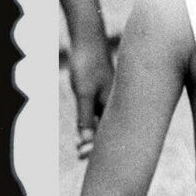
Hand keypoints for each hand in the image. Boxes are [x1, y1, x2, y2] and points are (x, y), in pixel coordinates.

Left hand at [68, 37, 114, 159]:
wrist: (88, 39)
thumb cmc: (87, 64)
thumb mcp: (84, 93)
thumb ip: (85, 118)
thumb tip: (86, 142)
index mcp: (114, 104)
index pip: (107, 133)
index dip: (94, 147)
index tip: (80, 155)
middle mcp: (115, 102)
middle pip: (108, 130)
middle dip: (95, 144)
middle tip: (80, 155)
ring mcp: (109, 96)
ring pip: (103, 121)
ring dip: (92, 134)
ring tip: (80, 147)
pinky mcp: (103, 91)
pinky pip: (99, 112)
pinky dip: (92, 122)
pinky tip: (85, 128)